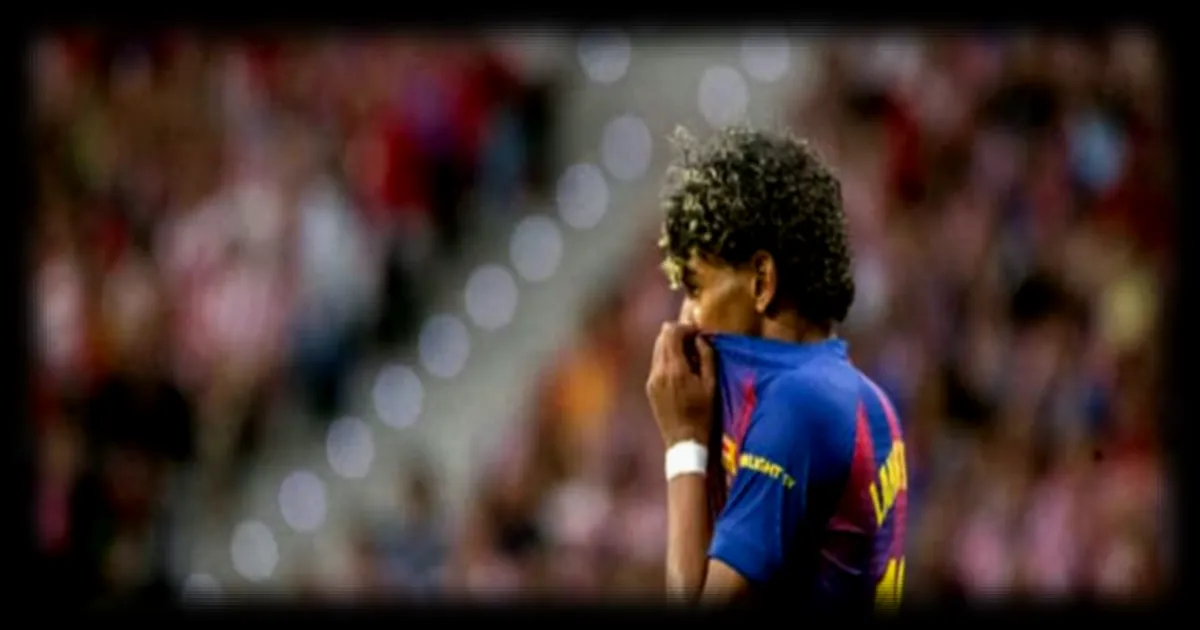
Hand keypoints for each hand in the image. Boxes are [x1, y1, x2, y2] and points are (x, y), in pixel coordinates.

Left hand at [646, 322, 715, 446]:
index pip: (672, 332)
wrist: (684, 441)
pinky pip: (657, 363)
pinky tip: (682, 371)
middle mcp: (658, 371)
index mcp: (674, 369)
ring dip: (672, 346)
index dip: (686, 327)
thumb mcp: (711, 385)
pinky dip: (668, 359)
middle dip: (678, 334)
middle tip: (695, 343)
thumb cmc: (704, 414)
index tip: (699, 334)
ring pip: (658, 349)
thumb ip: (706, 356)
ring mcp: (651, 379)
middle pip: (662, 337)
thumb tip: (700, 338)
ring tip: (690, 357)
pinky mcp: (650, 387)